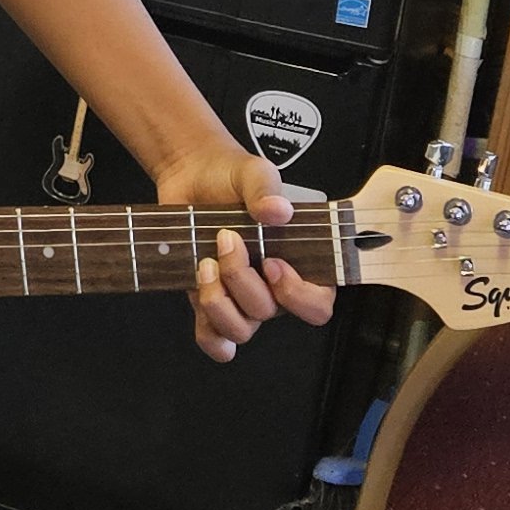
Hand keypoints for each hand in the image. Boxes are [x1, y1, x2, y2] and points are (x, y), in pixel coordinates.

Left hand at [154, 142, 337, 362]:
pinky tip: (199, 292)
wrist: (192, 175)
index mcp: (299, 262)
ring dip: (219, 301)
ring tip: (205, 262)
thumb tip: (278, 211)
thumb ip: (266, 188)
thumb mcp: (254, 172)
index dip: (297, 295)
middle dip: (242, 279)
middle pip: (268, 312)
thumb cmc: (232, 176)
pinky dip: (207, 327)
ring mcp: (240, 298)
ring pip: (239, 330)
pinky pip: (213, 337)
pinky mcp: (209, 300)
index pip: (317, 304)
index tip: (273, 262)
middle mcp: (272, 287)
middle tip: (227, 239)